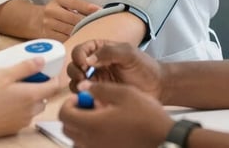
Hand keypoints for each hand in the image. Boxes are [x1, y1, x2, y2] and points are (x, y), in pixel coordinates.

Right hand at [0, 57, 60, 139]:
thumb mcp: (4, 74)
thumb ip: (25, 67)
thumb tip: (41, 61)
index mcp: (31, 96)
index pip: (54, 86)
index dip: (53, 76)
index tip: (47, 70)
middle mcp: (30, 111)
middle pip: (44, 97)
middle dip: (39, 86)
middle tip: (26, 77)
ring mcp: (22, 121)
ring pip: (34, 107)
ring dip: (29, 98)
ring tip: (13, 88)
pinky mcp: (13, 127)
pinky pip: (24, 115)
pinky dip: (20, 107)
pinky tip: (6, 101)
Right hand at [40, 0, 100, 41]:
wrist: (33, 20)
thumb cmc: (55, 11)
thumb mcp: (63, 2)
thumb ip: (78, 6)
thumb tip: (97, 11)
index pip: (75, 3)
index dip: (88, 8)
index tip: (99, 11)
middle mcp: (52, 10)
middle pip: (75, 19)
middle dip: (88, 23)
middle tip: (100, 25)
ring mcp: (49, 24)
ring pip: (70, 31)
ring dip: (82, 32)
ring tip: (91, 33)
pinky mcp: (48, 36)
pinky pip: (65, 39)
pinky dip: (73, 40)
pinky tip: (80, 39)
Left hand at [59, 82, 173, 147]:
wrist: (164, 138)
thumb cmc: (147, 116)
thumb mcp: (124, 93)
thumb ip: (99, 89)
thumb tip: (82, 86)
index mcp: (92, 124)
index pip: (64, 115)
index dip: (69, 102)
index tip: (82, 96)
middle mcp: (92, 141)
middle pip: (67, 128)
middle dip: (73, 113)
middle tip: (88, 104)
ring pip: (77, 140)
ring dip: (81, 126)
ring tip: (98, 116)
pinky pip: (89, 146)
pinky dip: (90, 137)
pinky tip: (106, 128)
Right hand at [67, 40, 162, 97]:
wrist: (156, 86)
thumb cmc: (144, 66)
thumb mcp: (129, 53)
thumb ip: (109, 52)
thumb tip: (89, 59)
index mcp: (100, 49)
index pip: (81, 49)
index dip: (79, 56)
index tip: (85, 64)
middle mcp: (95, 64)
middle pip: (73, 64)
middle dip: (75, 70)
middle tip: (84, 77)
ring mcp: (96, 80)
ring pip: (75, 80)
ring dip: (76, 83)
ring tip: (86, 87)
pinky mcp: (99, 94)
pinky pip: (84, 94)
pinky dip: (82, 95)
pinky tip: (91, 96)